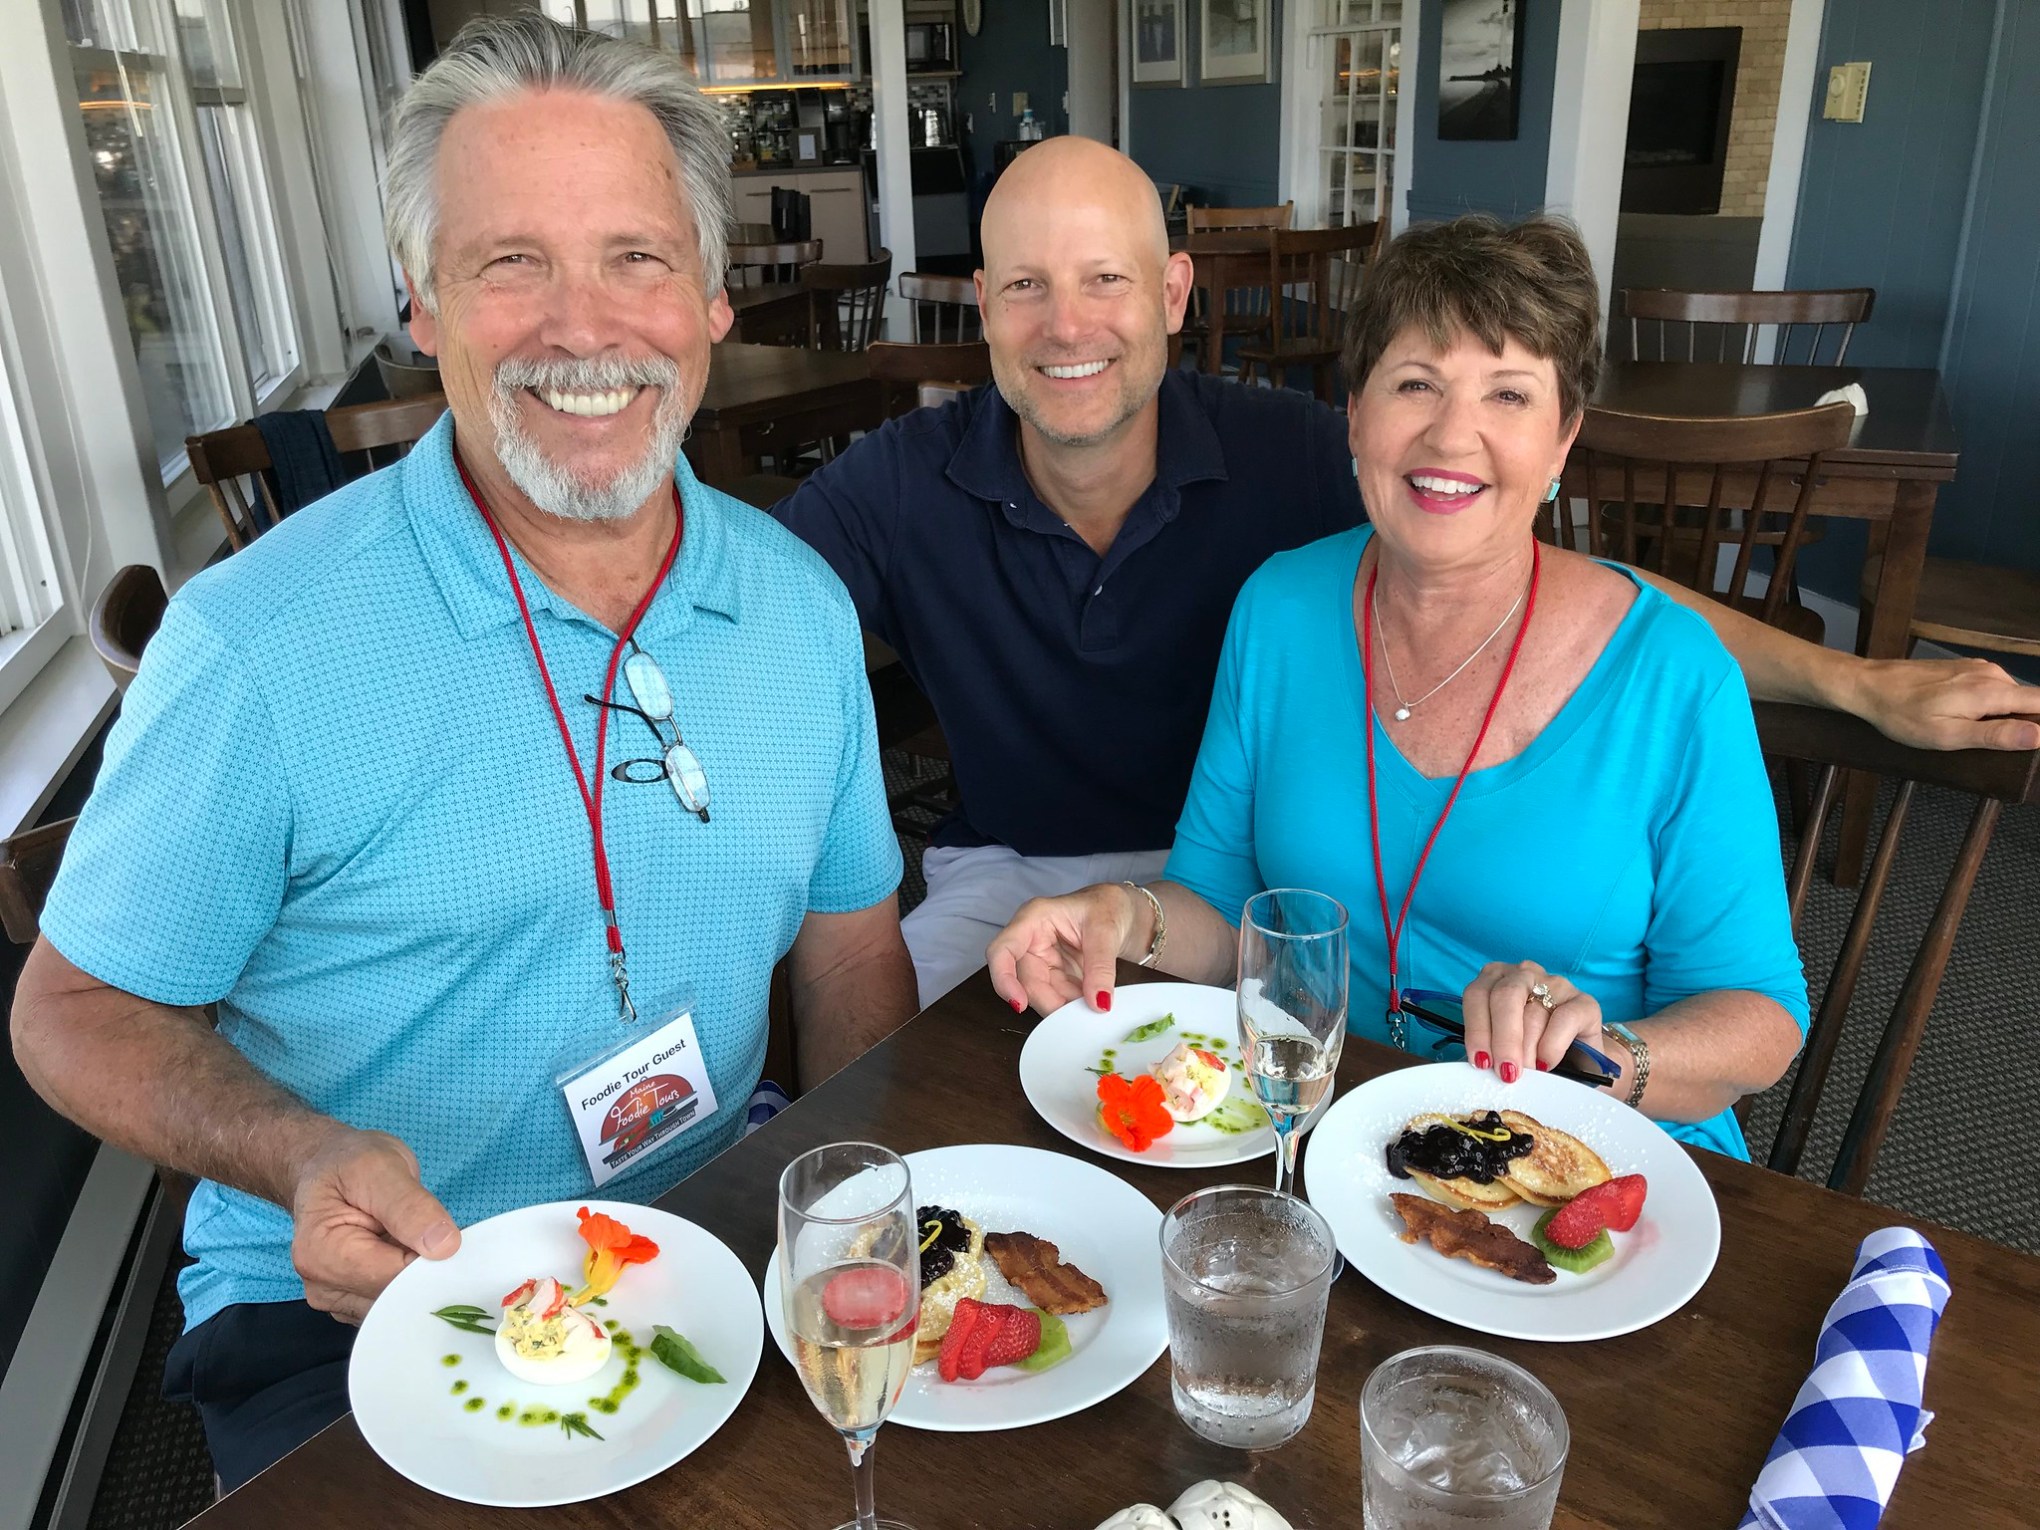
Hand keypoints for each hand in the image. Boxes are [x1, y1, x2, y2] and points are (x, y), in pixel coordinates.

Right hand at [290, 1128, 459, 1322]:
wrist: (328, 1168)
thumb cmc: (349, 1165)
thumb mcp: (380, 1167)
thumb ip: (411, 1207)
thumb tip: (444, 1246)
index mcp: (321, 1253)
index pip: (390, 1278)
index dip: (428, 1263)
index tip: (450, 1240)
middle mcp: (322, 1286)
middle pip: (393, 1300)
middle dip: (425, 1273)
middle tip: (440, 1237)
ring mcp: (337, 1298)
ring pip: (397, 1307)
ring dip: (419, 1279)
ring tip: (420, 1241)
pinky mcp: (353, 1301)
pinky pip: (394, 1305)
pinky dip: (411, 1284)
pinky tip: (412, 1255)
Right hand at [987, 884, 1139, 1016]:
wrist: (1120, 912)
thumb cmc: (1107, 906)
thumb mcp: (1107, 931)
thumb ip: (1101, 967)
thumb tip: (1098, 1002)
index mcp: (1033, 919)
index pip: (1002, 951)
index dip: (1003, 979)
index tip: (1020, 1004)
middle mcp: (1031, 941)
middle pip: (1025, 981)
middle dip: (1050, 1001)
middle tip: (1079, 1012)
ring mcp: (1042, 960)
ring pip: (1041, 995)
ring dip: (1064, 1005)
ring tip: (1092, 1003)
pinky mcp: (1054, 975)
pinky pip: (1058, 997)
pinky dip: (1073, 1004)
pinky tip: (1091, 1001)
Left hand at [1460, 961, 1602, 1084]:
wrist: (1576, 1062)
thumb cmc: (1530, 1051)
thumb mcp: (1501, 1043)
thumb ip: (1488, 1045)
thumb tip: (1481, 1063)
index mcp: (1496, 979)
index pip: (1477, 994)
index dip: (1477, 1029)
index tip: (1481, 1061)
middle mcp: (1524, 975)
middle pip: (1504, 996)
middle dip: (1503, 1039)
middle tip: (1506, 1072)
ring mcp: (1556, 985)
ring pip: (1533, 1012)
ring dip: (1527, 1050)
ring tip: (1527, 1074)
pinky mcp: (1584, 1002)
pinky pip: (1565, 1018)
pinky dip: (1552, 1045)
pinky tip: (1546, 1063)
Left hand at [1852, 657, 2039, 751]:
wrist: (1870, 685)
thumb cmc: (1903, 715)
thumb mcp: (1947, 735)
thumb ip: (1994, 735)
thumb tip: (2038, 736)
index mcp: (1991, 691)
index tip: (2035, 743)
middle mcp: (1991, 674)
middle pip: (2028, 702)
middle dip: (2022, 725)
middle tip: (1990, 744)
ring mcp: (1978, 669)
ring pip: (2009, 696)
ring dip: (2002, 716)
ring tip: (1972, 733)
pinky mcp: (1966, 669)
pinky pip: (1991, 689)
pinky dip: (1987, 706)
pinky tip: (1963, 718)